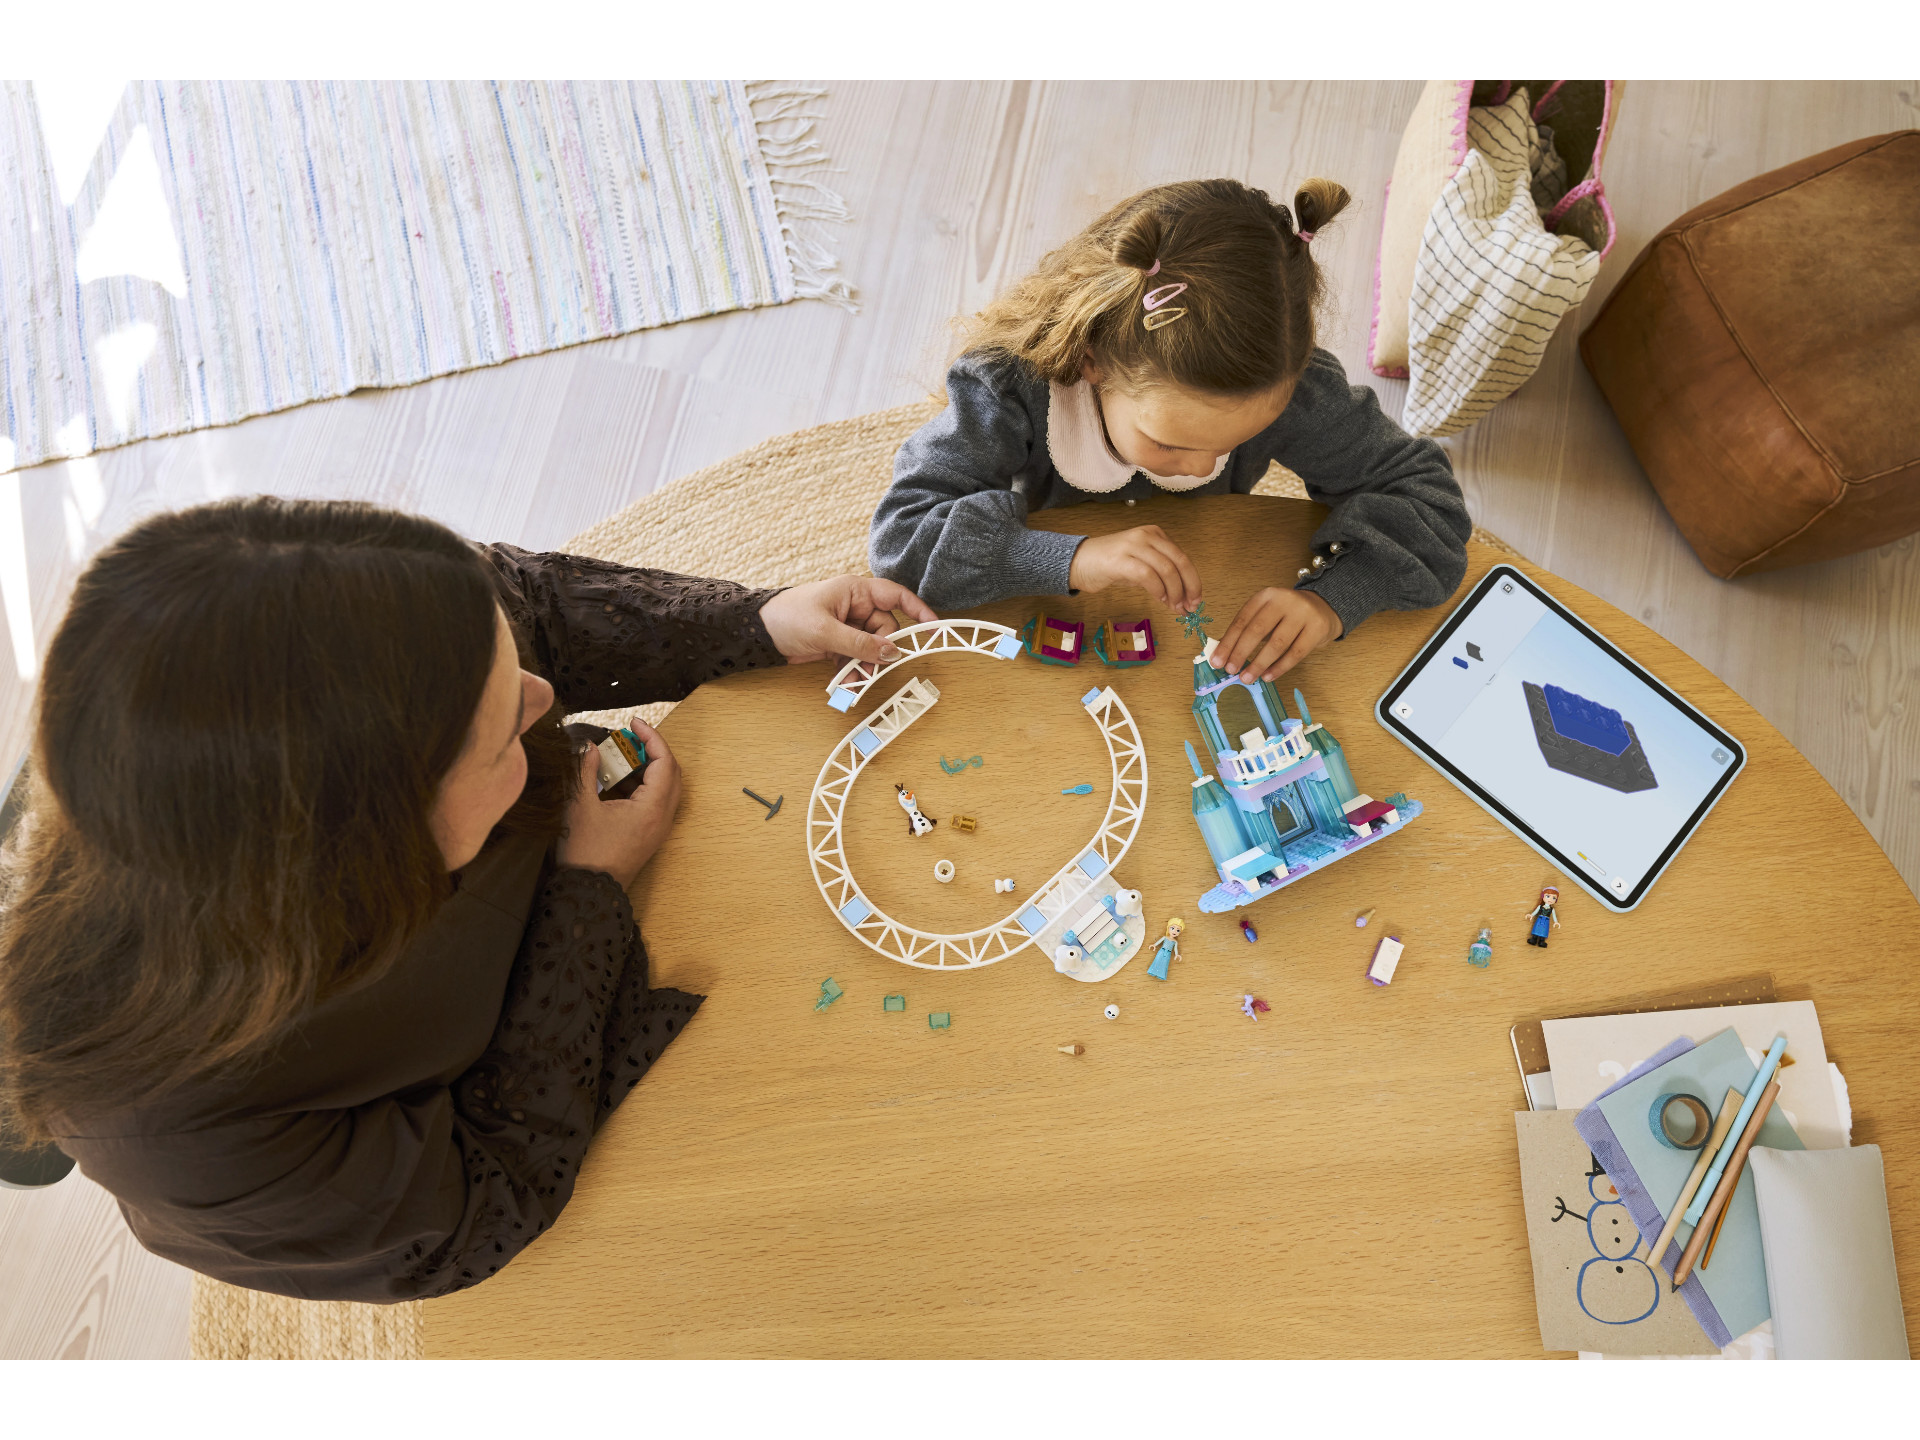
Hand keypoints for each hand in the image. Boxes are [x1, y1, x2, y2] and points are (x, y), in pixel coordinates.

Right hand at [556, 717, 681, 887]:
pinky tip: (620, 780)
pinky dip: (644, 784)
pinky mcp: (651, 834)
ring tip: (623, 755)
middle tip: (629, 736)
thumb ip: (585, 771)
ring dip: (650, 767)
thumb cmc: (585, 854)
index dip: (652, 737)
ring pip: (667, 787)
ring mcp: (659, 828)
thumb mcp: (579, 806)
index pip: (665, 761)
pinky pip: (658, 801)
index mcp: (651, 808)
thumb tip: (589, 747)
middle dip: (653, 749)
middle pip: (672, 772)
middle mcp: (662, 818)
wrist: (589, 892)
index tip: (634, 723)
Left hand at [758, 576, 938, 665]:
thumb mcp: (825, 630)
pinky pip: (858, 658)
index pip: (896, 596)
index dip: (918, 610)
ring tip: (854, 682)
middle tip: (874, 670)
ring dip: (867, 666)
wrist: (757, 633)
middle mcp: (855, 606)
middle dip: (881, 652)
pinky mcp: (838, 643)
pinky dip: (855, 671)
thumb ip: (860, 643)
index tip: (934, 628)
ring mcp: (848, 626)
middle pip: (885, 630)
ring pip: (872, 648)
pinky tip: (847, 683)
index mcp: (855, 591)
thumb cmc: (787, 617)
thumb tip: (891, 653)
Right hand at [1067, 526, 1200, 611]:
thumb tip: (1182, 597)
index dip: (1193, 580)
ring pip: (1166, 569)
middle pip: (1179, 561)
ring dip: (1174, 592)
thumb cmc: (1109, 565)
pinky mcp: (1121, 559)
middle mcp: (1146, 536)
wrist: (1078, 561)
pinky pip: (1147, 575)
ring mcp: (1133, 545)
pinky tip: (1160, 599)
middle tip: (1191, 606)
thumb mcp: (1141, 565)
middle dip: (1189, 587)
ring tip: (1174, 607)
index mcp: (1155, 534)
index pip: (1182, 557)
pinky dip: (1158, 590)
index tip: (1195, 600)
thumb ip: (1161, 576)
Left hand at [1216, 587, 1343, 681]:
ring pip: (1277, 643)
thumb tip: (1225, 656)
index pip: (1242, 620)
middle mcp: (1284, 601)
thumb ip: (1248, 630)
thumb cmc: (1287, 616)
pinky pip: (1296, 653)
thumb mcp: (1266, 615)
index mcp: (1266, 596)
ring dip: (1259, 664)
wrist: (1323, 608)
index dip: (1228, 642)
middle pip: (1258, 630)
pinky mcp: (1317, 629)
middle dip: (1241, 652)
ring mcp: (1303, 614)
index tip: (1217, 661)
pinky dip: (1280, 668)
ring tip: (1247, 678)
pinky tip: (1268, 677)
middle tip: (1230, 671)